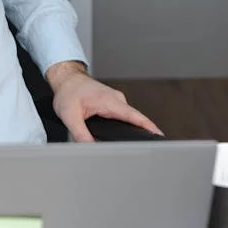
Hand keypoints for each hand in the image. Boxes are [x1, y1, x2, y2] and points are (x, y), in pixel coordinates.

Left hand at [46, 62, 162, 142]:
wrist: (66, 78)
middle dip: (142, 133)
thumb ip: (80, 133)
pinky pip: (122, 116)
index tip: (160, 137)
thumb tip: (90, 148)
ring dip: (130, 130)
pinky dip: (123, 125)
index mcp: (109, 101)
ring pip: (128, 118)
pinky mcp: (112, 104)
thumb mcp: (69, 115)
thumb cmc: (68, 91)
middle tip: (149, 149)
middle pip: (135, 119)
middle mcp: (116, 99)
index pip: (135, 116)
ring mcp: (115, 101)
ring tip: (134, 145)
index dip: (149, 127)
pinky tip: (120, 134)